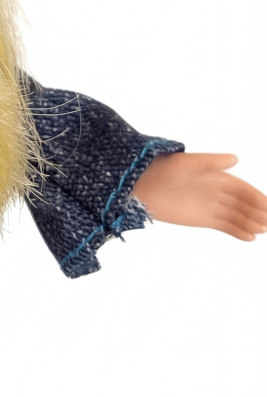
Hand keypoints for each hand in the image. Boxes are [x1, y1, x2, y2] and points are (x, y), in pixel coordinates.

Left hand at [133, 152, 266, 240]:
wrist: (142, 184)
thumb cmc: (163, 167)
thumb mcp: (188, 163)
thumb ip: (211, 162)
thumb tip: (235, 158)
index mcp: (215, 176)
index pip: (242, 188)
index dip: (256, 196)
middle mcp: (216, 191)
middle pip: (243, 203)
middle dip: (258, 212)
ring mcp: (210, 206)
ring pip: (236, 216)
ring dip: (251, 223)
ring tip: (264, 230)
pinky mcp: (202, 218)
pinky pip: (225, 225)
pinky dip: (238, 231)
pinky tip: (250, 237)